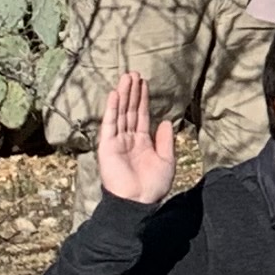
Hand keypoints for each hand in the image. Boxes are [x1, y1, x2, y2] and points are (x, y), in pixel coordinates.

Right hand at [95, 71, 178, 206]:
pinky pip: (110, 125)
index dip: (142, 99)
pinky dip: (112, 110)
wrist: (138, 201)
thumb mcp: (166, 159)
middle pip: (130, 111)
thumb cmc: (152, 185)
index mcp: (142, 142)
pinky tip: (115, 95)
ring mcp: (117, 142)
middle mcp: (128, 139)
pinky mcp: (107, 146)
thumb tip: (167, 122)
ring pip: (121, 114)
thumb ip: (165, 140)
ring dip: (123, 95)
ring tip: (126, 77)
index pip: (142, 115)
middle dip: (132, 92)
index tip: (143, 83)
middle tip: (134, 73)